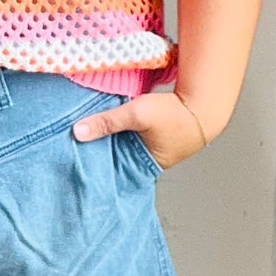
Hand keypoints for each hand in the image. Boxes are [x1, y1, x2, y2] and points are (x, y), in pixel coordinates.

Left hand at [71, 90, 212, 173]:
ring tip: (84, 138)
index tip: (76, 163)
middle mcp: (146, 162)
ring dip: (107, 141)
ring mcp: (150, 150)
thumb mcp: (137, 114)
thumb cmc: (175, 114)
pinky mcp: (152, 136)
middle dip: (97, 154)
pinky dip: (118, 132)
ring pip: (121, 147)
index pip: (113, 174)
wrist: (203, 101)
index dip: (95, 168)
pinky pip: (128, 137)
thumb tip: (77, 131)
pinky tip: (104, 125)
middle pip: (115, 160)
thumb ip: (108, 122)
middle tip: (72, 150)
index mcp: (144, 167)